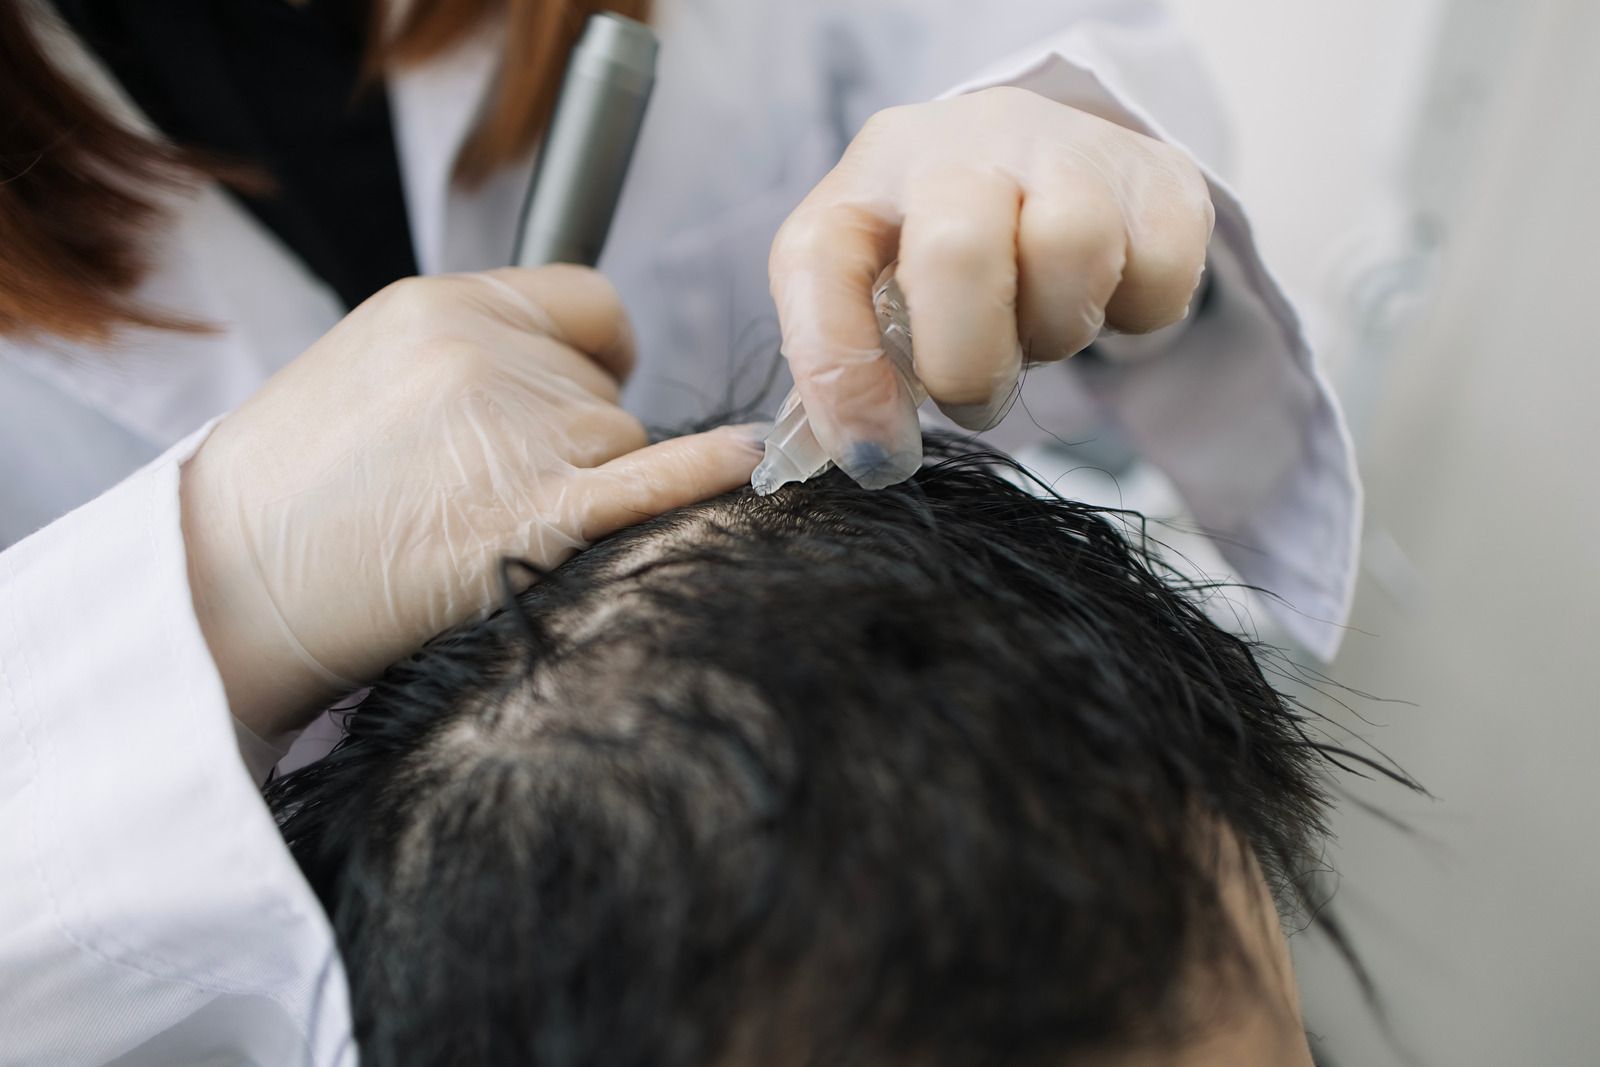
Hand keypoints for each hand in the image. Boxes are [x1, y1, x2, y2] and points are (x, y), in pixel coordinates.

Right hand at [182, 266, 763, 738]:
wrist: (222, 585)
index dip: (600, 350)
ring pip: (623, 443)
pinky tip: (744, 466)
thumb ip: (469, 356)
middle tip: (497, 490)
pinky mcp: (534, 516)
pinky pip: (653, 482)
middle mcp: (489, 353)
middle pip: (608, 386)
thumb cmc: (288, 493)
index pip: (586, 301)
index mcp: (442, 304)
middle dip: (581, 436)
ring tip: (484, 529)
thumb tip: (569, 373)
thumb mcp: (367, 371)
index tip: (593, 384)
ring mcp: (516, 432)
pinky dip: (705, 476)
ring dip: (588, 488)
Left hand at [768, 86, 1214, 487]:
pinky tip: (1104, 297)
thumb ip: (850, 361)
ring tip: (1039, 327)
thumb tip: (866, 456)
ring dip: (1057, 331)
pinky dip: (1135, 315)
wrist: (1045, 163)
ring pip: (1071, 247)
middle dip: (968, 364)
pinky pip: (1158, 271)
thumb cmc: (942, 249)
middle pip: (959, 250)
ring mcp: (1065, 146)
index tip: (879, 455)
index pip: (818, 264)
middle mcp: (959, 142)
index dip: (843, 379)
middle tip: (973, 394)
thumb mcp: (874, 286)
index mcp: (868, 175)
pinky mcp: (1157, 176)